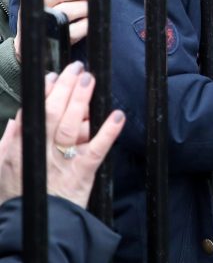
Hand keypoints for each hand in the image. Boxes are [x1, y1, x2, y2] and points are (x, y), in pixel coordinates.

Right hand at [0, 62, 125, 207]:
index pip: (33, 113)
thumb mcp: (4, 168)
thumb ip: (10, 142)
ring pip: (72, 126)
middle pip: (53, 113)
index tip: (53, 75)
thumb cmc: (21, 195)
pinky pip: (96, 150)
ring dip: (82, 101)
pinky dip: (108, 132)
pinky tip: (118, 116)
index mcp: (20, 149)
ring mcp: (61, 162)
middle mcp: (39, 152)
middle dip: (66, 88)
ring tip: (90, 81)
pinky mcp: (82, 173)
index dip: (44, 92)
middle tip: (78, 69)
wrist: (35, 226)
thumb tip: (17, 119)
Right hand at [14, 0, 88, 62]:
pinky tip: (89, 20)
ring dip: (86, 6)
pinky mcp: (57, 39)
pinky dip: (87, 24)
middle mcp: (37, 5)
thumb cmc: (47, 11)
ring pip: (68, 10)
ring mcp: (45, 23)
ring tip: (91, 6)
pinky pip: (77, 29)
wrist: (35, 41)